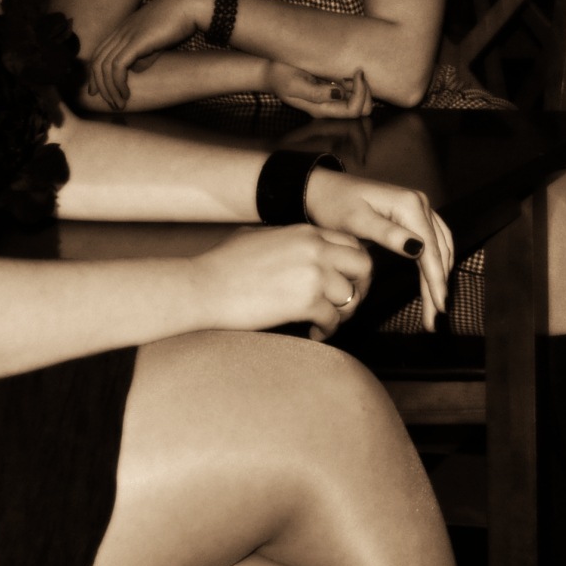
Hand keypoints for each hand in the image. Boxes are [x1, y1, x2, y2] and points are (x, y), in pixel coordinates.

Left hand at [87, 0, 211, 109]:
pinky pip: (117, 66)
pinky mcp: (135, 41)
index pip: (99, 53)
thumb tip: (136, 69)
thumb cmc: (178, 21)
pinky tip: (126, 94)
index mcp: (123, 28)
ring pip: (104, 66)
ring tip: (119, 103)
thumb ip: (145, 54)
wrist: (189, 5)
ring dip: (109, 89)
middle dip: (99, 85)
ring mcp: (126, 35)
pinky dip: (118, 83)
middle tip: (108, 102)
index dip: (95, 74)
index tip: (98, 91)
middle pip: (97, 61)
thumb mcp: (157, 40)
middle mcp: (120, 31)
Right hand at [192, 222, 375, 334]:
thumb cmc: (222, 265)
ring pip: (351, 296)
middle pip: (364, 266)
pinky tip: (313, 333)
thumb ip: (287, 240)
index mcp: (306, 232)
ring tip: (326, 322)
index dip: (353, 266)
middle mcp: (315, 249)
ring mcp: (313, 274)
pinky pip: (332, 319)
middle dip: (360, 287)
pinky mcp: (305, 301)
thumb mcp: (259, 238)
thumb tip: (299, 249)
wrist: (202, 286)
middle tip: (346, 304)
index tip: (346, 281)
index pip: (351, 244)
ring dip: (343, 313)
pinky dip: (326, 330)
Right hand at [266, 61, 373, 118]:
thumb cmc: (280, 76)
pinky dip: (355, 80)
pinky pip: (352, 90)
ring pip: (360, 100)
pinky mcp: (332, 89)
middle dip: (365, 91)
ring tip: (350, 70)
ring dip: (361, 85)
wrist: (270, 71)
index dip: (361, 94)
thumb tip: (340, 94)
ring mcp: (331, 98)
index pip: (353, 111)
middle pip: (362, 109)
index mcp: (321, 110)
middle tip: (357, 72)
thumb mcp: (294, 85)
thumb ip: (316, 93)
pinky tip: (346, 70)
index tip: (357, 73)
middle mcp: (329, 107)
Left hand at [304, 169, 456, 329]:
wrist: (322, 189)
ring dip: (440, 275)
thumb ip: (388, 234)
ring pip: (440, 246)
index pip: (430, 249)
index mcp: (409, 205)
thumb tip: (418, 249)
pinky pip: (434, 240)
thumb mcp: (357, 221)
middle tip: (436, 317)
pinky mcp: (413, 214)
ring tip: (436, 305)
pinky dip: (437, 262)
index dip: (436, 280)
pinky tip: (434, 279)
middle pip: (438, 250)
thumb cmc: (334, 205)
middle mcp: (420, 203)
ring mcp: (419, 207)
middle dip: (439, 284)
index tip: (438, 308)